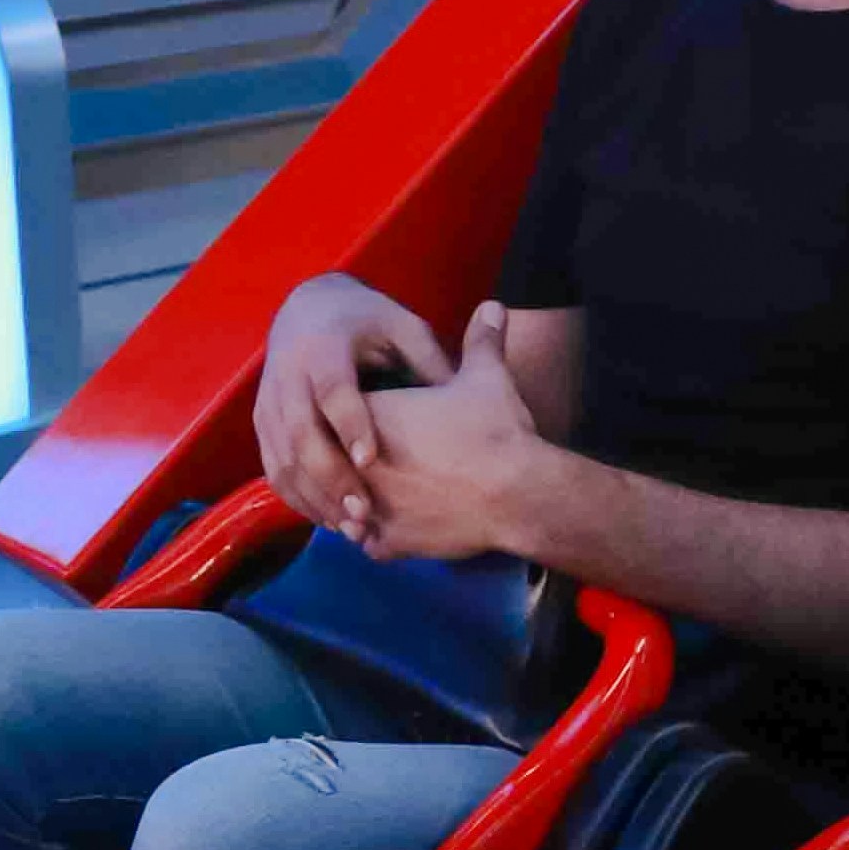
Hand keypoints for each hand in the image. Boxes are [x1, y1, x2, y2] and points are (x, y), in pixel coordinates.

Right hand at [257, 274, 453, 530]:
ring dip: (315, 497)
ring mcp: (269, 403)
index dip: (350, 424)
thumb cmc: (368, 321)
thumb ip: (430, 360)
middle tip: (365, 513)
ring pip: (283, 458)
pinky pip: (274, 469)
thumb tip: (466, 398)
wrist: (308, 310)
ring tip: (353, 529)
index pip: (332, 389)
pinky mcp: (263, 425)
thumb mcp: (403, 327)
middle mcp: (288, 375)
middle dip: (331, 476)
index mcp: (324, 346)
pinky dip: (300, 498)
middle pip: (301, 433)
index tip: (372, 460)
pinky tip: (332, 520)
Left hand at [351, 302, 546, 560]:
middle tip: (376, 461)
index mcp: (372, 416)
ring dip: (354, 503)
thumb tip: (493, 305)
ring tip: (377, 497)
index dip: (358, 416)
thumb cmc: (495, 433)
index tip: (383, 417)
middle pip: (332, 462)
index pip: (338, 412)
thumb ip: (482, 341)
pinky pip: (366, 544)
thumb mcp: (487, 379)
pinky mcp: (386, 543)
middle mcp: (357, 464)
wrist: (516, 493)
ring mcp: (368, 507)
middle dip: (347, 461)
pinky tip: (393, 528)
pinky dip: (377, 537)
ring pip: (341, 508)